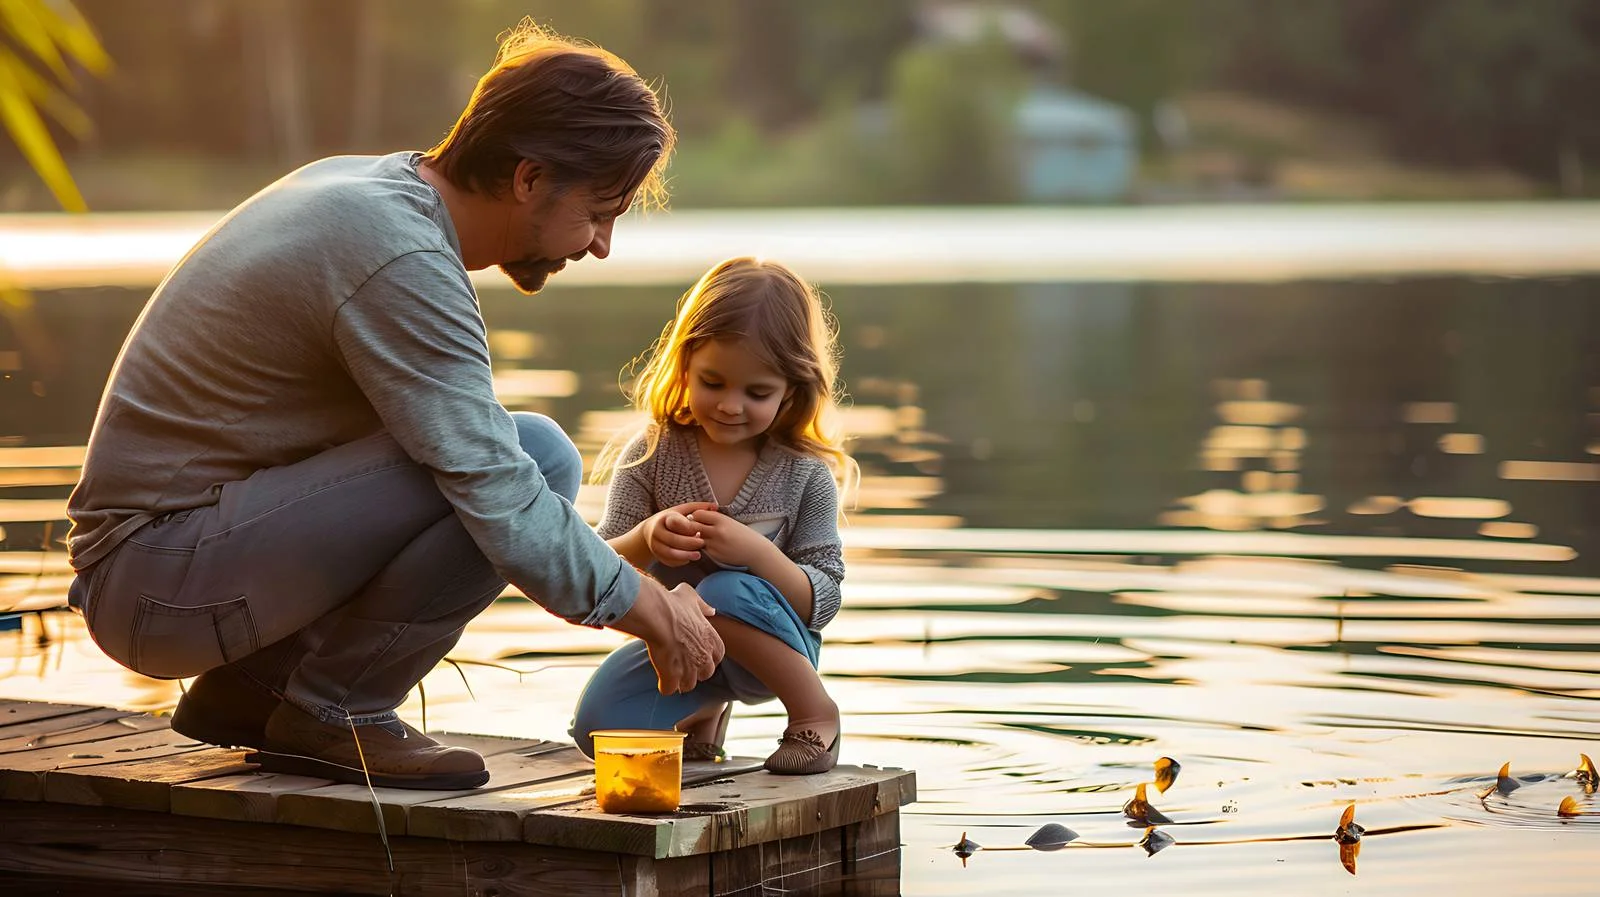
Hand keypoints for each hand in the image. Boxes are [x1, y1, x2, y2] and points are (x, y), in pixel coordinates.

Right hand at [616, 579, 724, 694]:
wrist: (656, 615)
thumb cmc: (673, 604)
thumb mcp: (692, 598)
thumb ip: (703, 606)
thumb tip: (711, 610)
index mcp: (712, 640)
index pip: (717, 658)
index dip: (706, 657)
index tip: (696, 654)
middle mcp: (704, 657)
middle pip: (705, 674)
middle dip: (694, 672)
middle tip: (682, 665)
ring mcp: (689, 669)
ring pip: (688, 685)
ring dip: (680, 682)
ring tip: (670, 674)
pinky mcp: (672, 677)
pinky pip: (669, 689)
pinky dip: (664, 686)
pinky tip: (660, 680)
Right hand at [642, 501, 716, 565]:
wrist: (649, 531)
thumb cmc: (670, 519)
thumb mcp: (681, 510)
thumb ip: (698, 508)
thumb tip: (715, 506)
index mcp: (664, 518)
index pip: (675, 523)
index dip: (688, 527)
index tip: (699, 530)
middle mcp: (657, 532)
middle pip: (673, 539)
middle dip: (689, 542)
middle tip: (702, 543)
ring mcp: (655, 545)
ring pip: (670, 552)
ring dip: (685, 555)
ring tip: (698, 555)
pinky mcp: (656, 555)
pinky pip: (669, 561)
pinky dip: (680, 561)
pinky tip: (689, 558)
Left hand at [684, 508, 767, 567]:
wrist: (755, 550)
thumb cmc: (743, 534)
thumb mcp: (729, 521)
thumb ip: (713, 518)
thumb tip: (694, 516)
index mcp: (721, 519)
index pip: (697, 514)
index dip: (695, 516)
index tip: (697, 519)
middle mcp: (717, 531)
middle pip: (693, 526)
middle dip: (691, 527)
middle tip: (694, 529)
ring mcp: (715, 544)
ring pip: (695, 539)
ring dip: (695, 538)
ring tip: (701, 537)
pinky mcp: (714, 555)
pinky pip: (702, 549)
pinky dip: (702, 547)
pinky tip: (710, 546)